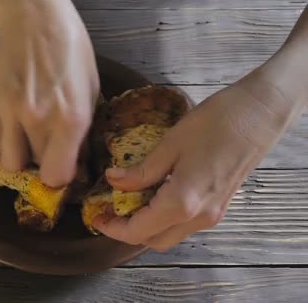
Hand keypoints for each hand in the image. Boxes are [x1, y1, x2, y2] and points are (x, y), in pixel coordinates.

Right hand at [0, 0, 99, 186]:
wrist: (35, 19)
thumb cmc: (71, 52)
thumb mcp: (90, 91)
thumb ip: (82, 131)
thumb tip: (76, 161)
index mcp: (70, 119)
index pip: (57, 176)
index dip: (61, 177)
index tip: (63, 167)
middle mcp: (37, 120)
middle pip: (33, 168)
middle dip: (42, 162)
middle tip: (47, 146)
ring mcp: (8, 112)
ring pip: (7, 160)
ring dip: (18, 154)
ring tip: (25, 136)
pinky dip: (0, 139)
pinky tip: (10, 124)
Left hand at [92, 58, 305, 250]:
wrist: (258, 115)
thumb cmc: (215, 123)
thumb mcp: (169, 145)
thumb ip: (140, 171)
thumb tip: (113, 181)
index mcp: (182, 203)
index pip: (138, 231)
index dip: (112, 227)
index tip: (95, 215)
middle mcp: (198, 217)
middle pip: (153, 240)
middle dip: (126, 230)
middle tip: (108, 209)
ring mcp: (212, 215)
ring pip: (169, 235)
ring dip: (145, 225)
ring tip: (126, 201)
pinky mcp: (219, 206)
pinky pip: (184, 224)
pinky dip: (163, 218)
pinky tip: (152, 194)